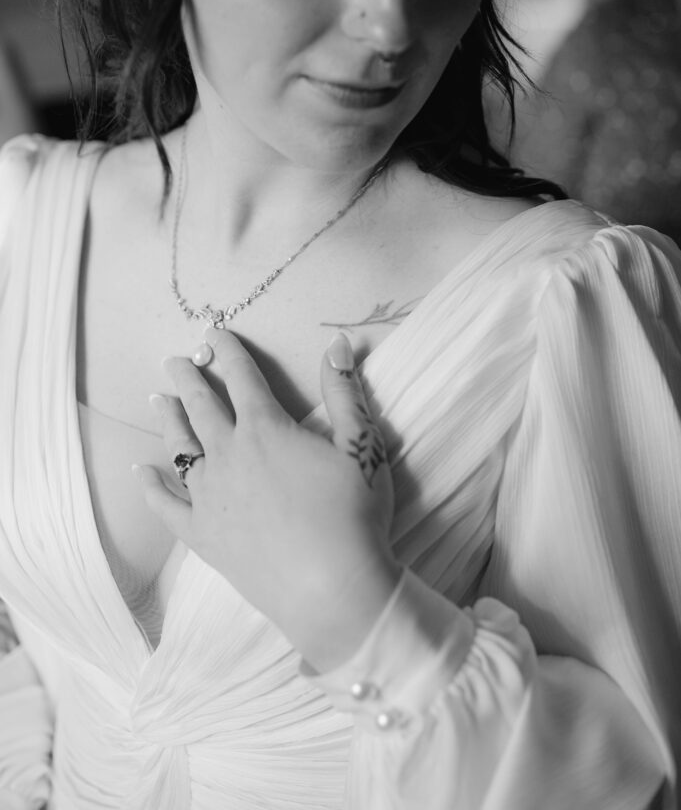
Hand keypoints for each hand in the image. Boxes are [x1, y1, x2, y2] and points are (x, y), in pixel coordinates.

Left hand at [134, 330, 400, 669]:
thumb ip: (344, 392)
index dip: (228, 350)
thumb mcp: (362, 445)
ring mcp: (209, 496)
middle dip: (187, 378)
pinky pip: (166, 505)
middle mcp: (228, 455)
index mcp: (266, 428)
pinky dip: (151, 486)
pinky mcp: (202, 535)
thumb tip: (335, 344)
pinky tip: (142, 472)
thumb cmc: (353, 514)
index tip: (213, 332)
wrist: (331, 588)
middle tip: (173, 360)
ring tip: (156, 399)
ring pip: (180, 447)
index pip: (242, 376)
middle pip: (201, 406)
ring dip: (168, 420)